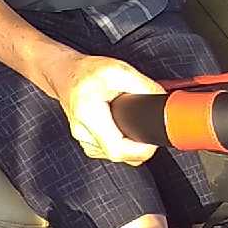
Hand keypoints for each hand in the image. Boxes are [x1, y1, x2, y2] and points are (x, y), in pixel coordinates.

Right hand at [43, 52, 164, 165]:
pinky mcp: (88, 143)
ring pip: (116, 156)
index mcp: (89, 115)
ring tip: (132, 124)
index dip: (141, 150)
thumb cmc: (86, 72)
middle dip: (139, 145)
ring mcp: (84, 141)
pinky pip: (110, 152)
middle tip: (148, 127)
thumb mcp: (120, 70)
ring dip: (130, 145)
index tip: (154, 141)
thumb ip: (144, 86)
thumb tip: (162, 100)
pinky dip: (122, 143)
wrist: (65, 74)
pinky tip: (122, 128)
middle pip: (120, 155)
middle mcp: (83, 133)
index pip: (117, 150)